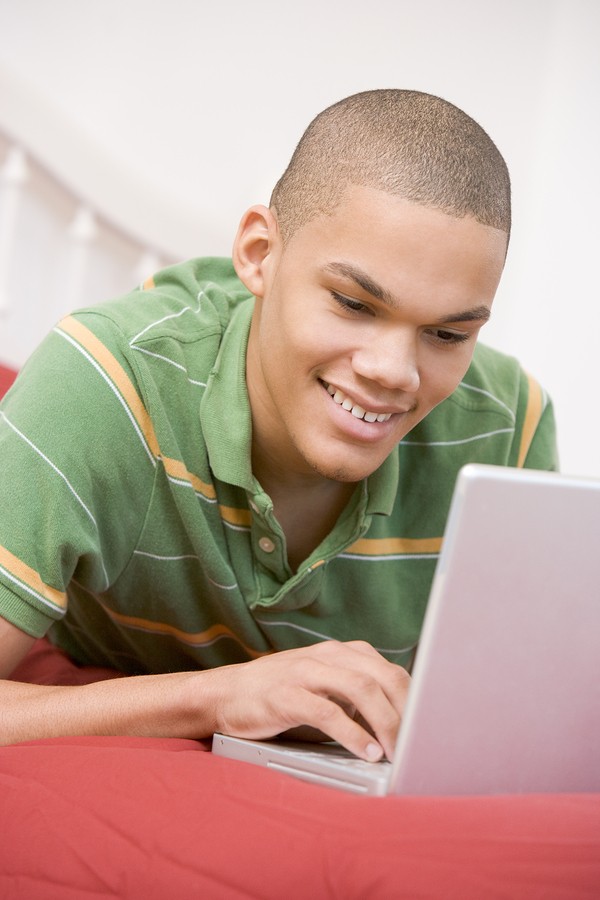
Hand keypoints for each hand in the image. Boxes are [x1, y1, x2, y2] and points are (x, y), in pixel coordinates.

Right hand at [205, 640, 409, 761]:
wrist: (225, 693)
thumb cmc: (279, 693)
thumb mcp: (323, 683)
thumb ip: (356, 693)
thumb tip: (398, 721)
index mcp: (341, 652)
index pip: (390, 670)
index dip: (415, 698)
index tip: (430, 727)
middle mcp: (326, 655)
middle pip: (381, 676)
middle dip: (407, 711)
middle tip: (420, 744)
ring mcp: (305, 672)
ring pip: (359, 689)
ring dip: (386, 722)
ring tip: (398, 751)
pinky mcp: (285, 695)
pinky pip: (327, 712)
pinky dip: (353, 735)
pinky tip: (367, 752)